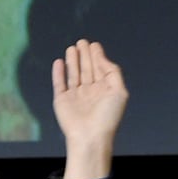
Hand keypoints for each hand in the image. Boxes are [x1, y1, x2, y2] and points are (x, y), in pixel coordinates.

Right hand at [52, 39, 127, 178]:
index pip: (101, 70)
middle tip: (82, 41)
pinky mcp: (62, 100)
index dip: (98, 56)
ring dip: (73, 60)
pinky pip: (59, 83)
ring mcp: (76, 96)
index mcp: (105, 91)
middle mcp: (91, 93)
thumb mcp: (119, 91)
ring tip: (72, 47)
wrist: (90, 136)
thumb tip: (101, 57)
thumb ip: (112, 72)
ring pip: (74, 74)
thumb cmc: (107, 117)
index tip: (95, 45)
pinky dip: (58, 73)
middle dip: (85, 55)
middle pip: (87, 69)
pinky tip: (59, 62)